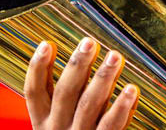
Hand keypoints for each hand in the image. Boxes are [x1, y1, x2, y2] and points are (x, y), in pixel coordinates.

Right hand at [24, 37, 138, 129]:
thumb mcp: (60, 125)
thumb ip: (67, 100)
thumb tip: (78, 61)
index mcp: (43, 123)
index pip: (33, 93)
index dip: (37, 68)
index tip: (46, 43)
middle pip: (64, 94)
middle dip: (76, 66)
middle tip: (89, 42)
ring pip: (89, 106)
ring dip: (102, 79)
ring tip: (115, 56)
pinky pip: (111, 126)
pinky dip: (122, 107)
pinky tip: (132, 89)